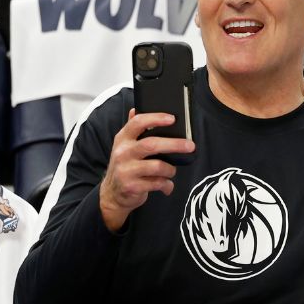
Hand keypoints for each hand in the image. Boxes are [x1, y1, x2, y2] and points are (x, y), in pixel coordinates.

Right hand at [99, 109, 194, 231]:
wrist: (113, 194)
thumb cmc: (125, 166)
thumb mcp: (125, 146)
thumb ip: (132, 129)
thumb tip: (136, 109)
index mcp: (123, 139)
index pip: (138, 123)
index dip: (156, 118)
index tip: (173, 118)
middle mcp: (123, 152)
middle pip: (152, 144)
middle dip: (174, 144)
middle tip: (190, 146)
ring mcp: (126, 170)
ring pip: (158, 166)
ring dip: (170, 169)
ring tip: (171, 171)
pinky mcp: (132, 186)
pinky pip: (157, 183)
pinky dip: (166, 184)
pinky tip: (166, 185)